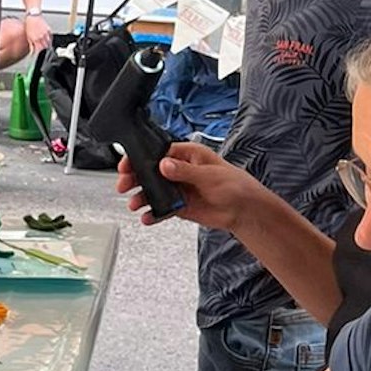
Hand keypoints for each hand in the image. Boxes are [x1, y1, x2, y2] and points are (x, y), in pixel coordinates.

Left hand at [24, 14, 52, 52]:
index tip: (39, 53)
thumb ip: (31, 44)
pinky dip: (50, 39)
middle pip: (45, 47)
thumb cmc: (29, 25)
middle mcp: (41, 37)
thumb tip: (32, 51)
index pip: (40, 49)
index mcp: (35, 39)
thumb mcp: (28, 36)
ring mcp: (46, 33)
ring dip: (47, 45)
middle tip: (43, 51)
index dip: (40, 52)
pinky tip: (48, 40)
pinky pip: (51, 37)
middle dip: (44, 50)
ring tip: (45, 46)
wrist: (33, 16)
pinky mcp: (49, 30)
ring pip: (49, 42)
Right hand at [116, 142, 266, 230]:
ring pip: (152, 191)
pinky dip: (152, 214)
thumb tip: (164, 165)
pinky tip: (147, 217)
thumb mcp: (209, 175)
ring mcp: (177, 189)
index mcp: (186, 155)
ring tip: (135, 204)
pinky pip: (160, 209)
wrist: (245, 211)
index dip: (139, 158)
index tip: (127, 165)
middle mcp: (179, 171)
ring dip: (141, 197)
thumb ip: (185, 171)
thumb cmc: (235, 186)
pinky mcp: (178, 206)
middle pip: (149, 172)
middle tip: (124, 185)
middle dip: (134, 179)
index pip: (157, 153)